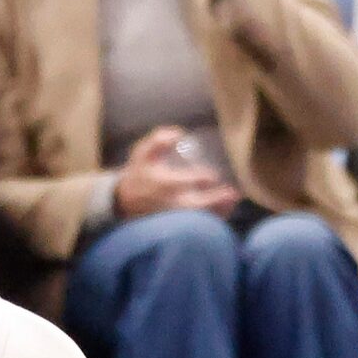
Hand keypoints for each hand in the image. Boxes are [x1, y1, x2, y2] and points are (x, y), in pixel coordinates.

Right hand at [111, 125, 238, 218]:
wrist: (124, 200)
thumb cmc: (138, 173)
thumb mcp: (142, 153)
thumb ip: (158, 140)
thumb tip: (179, 133)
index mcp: (162, 183)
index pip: (184, 181)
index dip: (200, 178)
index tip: (212, 176)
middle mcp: (170, 202)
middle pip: (196, 204)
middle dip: (215, 199)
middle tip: (233, 194)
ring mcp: (174, 216)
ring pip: (199, 216)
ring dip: (218, 210)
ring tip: (233, 200)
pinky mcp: (177, 224)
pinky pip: (198, 223)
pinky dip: (213, 218)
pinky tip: (226, 209)